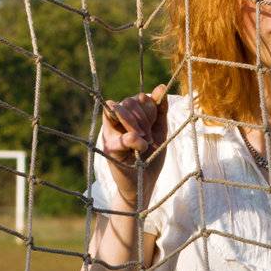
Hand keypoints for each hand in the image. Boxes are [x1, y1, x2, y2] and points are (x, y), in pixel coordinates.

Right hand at [98, 83, 168, 204]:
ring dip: (138, 125)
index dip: (149, 108)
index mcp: (127, 116)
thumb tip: (161, 87)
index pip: (138, 98)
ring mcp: (110, 133)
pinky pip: (121, 135)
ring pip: (120, 111)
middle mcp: (115, 121)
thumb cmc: (151, 157)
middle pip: (128, 102)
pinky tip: (141, 147)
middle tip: (148, 136)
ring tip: (145, 142)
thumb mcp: (159, 131)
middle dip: (144, 118)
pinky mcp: (109, 148)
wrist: (144, 184)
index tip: (153, 125)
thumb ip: (159, 110)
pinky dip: (135, 140)